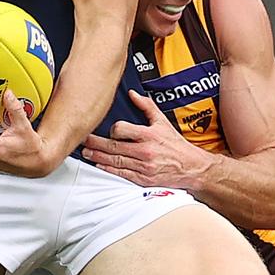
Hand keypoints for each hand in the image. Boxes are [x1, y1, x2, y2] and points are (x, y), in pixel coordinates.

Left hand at [81, 90, 211, 188]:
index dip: (113, 129)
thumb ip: (147, 107)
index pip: (122, 130)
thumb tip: (133, 94)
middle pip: (114, 147)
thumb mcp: (163, 122)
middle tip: (84, 141)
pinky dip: (109, 169)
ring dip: (98, 157)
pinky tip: (100, 165)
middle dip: (96, 144)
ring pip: (115, 161)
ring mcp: (143, 167)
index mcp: (149, 135)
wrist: (191, 167)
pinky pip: (121, 174)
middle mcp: (145, 151)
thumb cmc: (176, 145)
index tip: (109, 129)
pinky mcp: (142, 179)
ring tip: (87, 152)